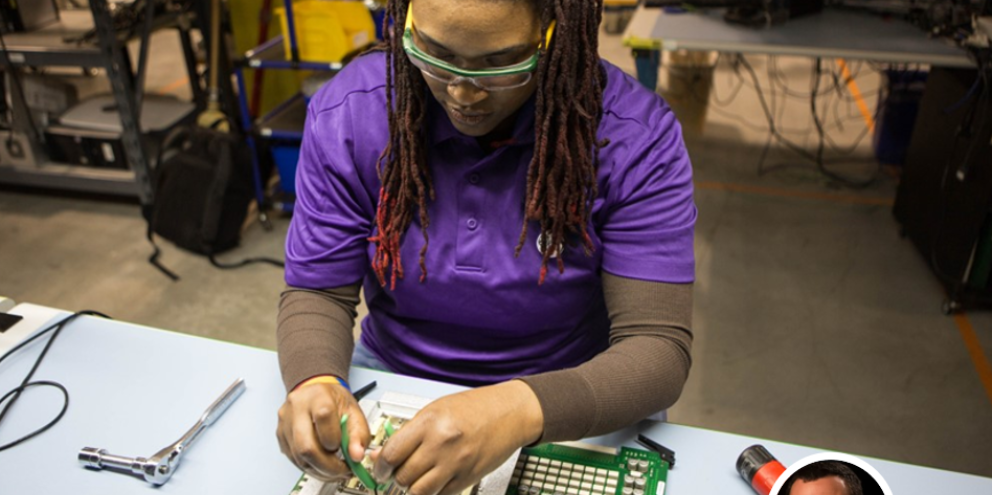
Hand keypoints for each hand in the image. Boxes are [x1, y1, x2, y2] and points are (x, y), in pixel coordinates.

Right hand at [276, 381, 371, 480]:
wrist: (315, 393)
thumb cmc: (334, 401)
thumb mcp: (354, 411)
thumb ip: (359, 434)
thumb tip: (356, 456)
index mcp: (318, 396)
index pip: (323, 417)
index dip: (334, 439)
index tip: (345, 449)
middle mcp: (296, 408)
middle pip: (306, 446)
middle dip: (327, 466)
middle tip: (343, 470)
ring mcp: (285, 423)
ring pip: (299, 458)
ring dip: (320, 470)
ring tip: (336, 470)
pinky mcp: (281, 436)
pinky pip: (294, 460)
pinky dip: (311, 467)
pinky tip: (323, 467)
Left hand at [372, 380, 543, 494]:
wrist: (510, 413)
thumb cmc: (475, 407)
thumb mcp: (435, 410)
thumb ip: (408, 433)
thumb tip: (380, 454)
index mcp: (429, 422)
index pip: (391, 454)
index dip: (379, 466)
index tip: (379, 468)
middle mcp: (441, 444)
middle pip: (403, 476)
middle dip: (395, 478)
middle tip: (396, 473)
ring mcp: (456, 464)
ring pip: (419, 492)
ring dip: (412, 488)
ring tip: (414, 479)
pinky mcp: (467, 479)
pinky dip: (432, 492)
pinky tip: (433, 480)